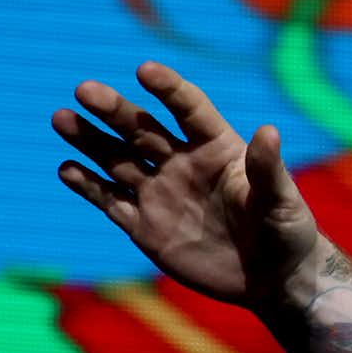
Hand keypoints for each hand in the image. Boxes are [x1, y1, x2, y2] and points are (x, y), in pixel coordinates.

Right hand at [53, 62, 319, 306]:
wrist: (274, 281)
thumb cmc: (288, 235)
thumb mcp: (283, 202)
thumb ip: (268, 169)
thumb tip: (269, 130)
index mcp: (217, 149)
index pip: (188, 109)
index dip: (168, 89)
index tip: (145, 71)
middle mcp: (182, 164)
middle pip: (141, 129)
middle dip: (113, 110)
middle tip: (85, 90)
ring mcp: (160, 193)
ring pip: (117, 159)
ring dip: (89, 140)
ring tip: (63, 119)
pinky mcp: (145, 225)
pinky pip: (110, 200)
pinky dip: (88, 185)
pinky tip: (68, 169)